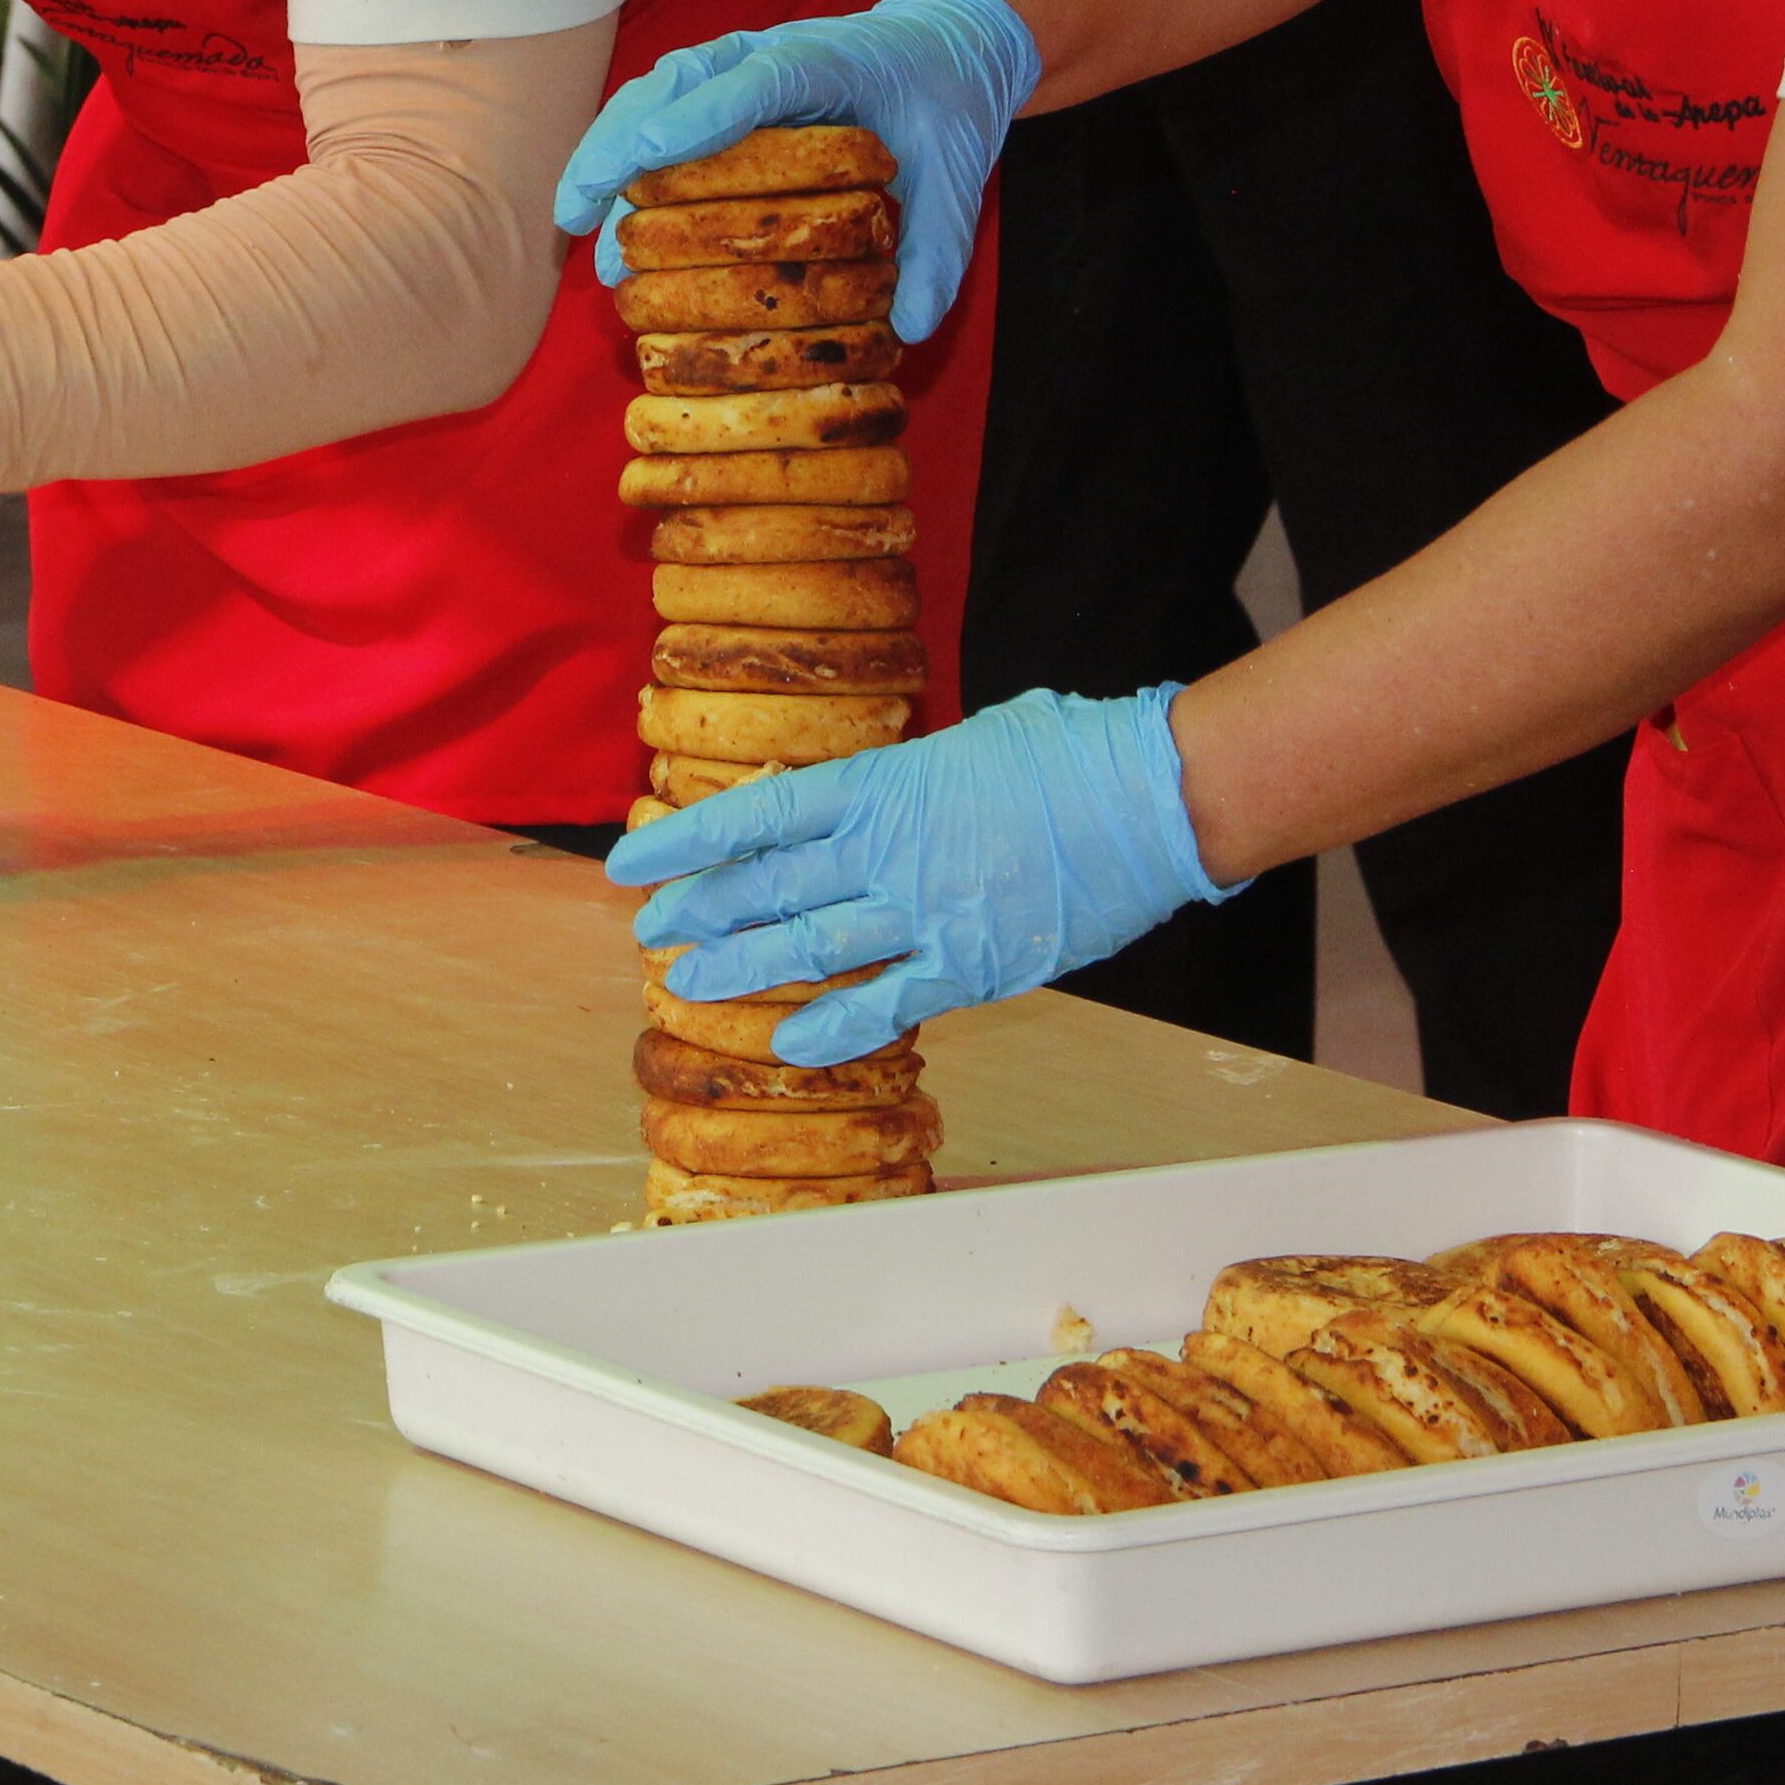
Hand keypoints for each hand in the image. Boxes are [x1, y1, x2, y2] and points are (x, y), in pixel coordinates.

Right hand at [552, 0, 1036, 338]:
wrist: (946, 47)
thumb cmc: (947, 101)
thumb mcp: (960, 175)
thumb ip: (942, 247)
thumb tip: (912, 325)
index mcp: (830, 61)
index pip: (759, 81)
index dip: (699, 116)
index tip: (648, 154)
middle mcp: (770, 55)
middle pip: (678, 82)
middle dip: (619, 142)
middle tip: (576, 209)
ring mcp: (741, 66)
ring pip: (657, 94)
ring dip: (610, 151)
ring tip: (574, 221)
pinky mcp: (728, 88)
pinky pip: (665, 112)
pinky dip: (628, 153)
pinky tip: (604, 213)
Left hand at [613, 685, 1223, 1064]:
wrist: (1150, 797)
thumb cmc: (1068, 754)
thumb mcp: (964, 742)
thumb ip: (903, 782)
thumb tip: (864, 802)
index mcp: (882, 783)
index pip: (759, 814)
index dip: (688, 842)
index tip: (634, 863)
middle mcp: (888, 850)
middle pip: (767, 887)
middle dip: (700, 912)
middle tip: (653, 933)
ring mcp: (926, 911)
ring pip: (807, 947)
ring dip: (741, 970)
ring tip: (684, 986)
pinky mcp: (972, 963)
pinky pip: (888, 1004)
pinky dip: (834, 1026)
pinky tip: (787, 1042)